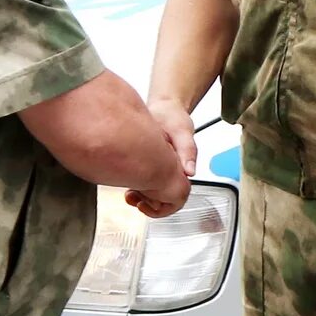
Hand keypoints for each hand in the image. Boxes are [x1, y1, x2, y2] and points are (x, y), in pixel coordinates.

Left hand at [123, 96, 195, 217]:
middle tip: (132, 198)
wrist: (162, 107)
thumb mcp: (183, 133)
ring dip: (139, 195)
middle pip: (160, 199)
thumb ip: (188, 152)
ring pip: (150, 192)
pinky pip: (142, 181)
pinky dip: (134, 184)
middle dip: (146, 203)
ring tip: (128, 193)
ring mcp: (158, 168)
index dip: (162, 208)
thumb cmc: (175, 117)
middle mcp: (170, 171)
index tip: (145, 206)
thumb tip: (190, 172)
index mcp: (182, 168)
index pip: (176, 198)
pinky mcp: (148, 163)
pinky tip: (125, 180)